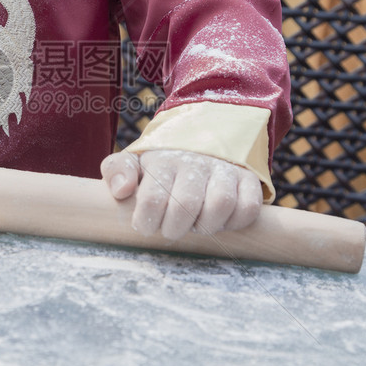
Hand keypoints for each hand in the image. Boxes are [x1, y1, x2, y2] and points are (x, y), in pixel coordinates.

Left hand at [101, 148, 262, 239]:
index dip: (147, 221)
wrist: (202, 137)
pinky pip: (248, 207)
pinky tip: (221, 221)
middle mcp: (195, 162)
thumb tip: (122, 190)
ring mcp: (224, 170)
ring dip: (206, 226)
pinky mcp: (248, 178)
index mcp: (164, 160)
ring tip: (196, 224)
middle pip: (186, 205)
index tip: (146, 226)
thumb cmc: (163, 161)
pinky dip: (235, 222)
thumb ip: (117, 170)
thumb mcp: (134, 160)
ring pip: (221, 205)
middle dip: (175, 228)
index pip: (152, 198)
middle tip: (171, 229)